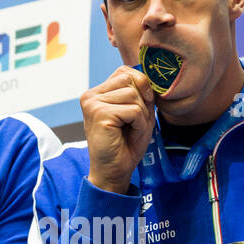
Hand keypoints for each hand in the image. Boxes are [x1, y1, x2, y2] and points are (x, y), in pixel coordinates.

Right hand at [81, 66, 154, 194]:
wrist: (114, 171)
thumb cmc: (126, 144)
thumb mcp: (138, 112)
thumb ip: (142, 92)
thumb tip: (151, 74)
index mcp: (98, 92)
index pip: (126, 72)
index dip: (141, 87)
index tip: (139, 109)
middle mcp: (91, 95)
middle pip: (130, 79)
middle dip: (142, 101)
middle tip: (134, 123)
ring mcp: (93, 103)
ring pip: (133, 94)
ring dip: (141, 115)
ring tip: (131, 129)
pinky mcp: (99, 114)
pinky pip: (133, 110)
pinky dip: (139, 124)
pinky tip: (129, 134)